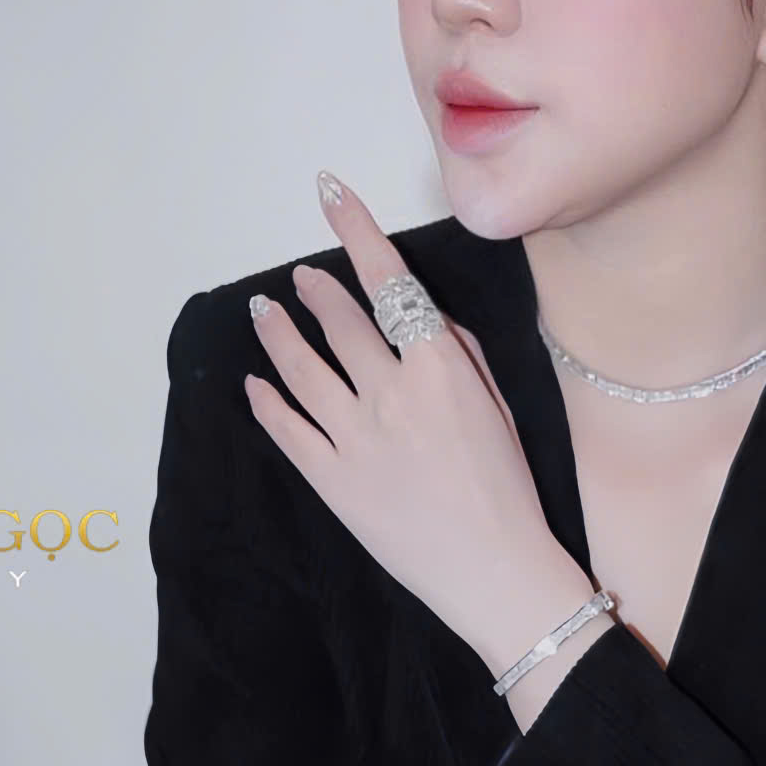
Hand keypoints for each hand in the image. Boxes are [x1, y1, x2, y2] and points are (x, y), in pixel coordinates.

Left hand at [244, 170, 583, 664]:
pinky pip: (287, 431)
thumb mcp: (500, 406)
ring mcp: (355, 438)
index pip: (388, 281)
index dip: (356, 230)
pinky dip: (267, 402)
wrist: (495, 572)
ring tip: (262, 313)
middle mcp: (391, 392)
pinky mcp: (332, 482)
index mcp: (440, 367)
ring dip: (278, 335)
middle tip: (297, 278)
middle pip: (339, 322)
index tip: (330, 193)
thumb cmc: (509, 490)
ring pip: (301, 369)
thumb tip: (423, 320)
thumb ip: (460, 354)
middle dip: (313, 291)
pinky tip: (256, 386)